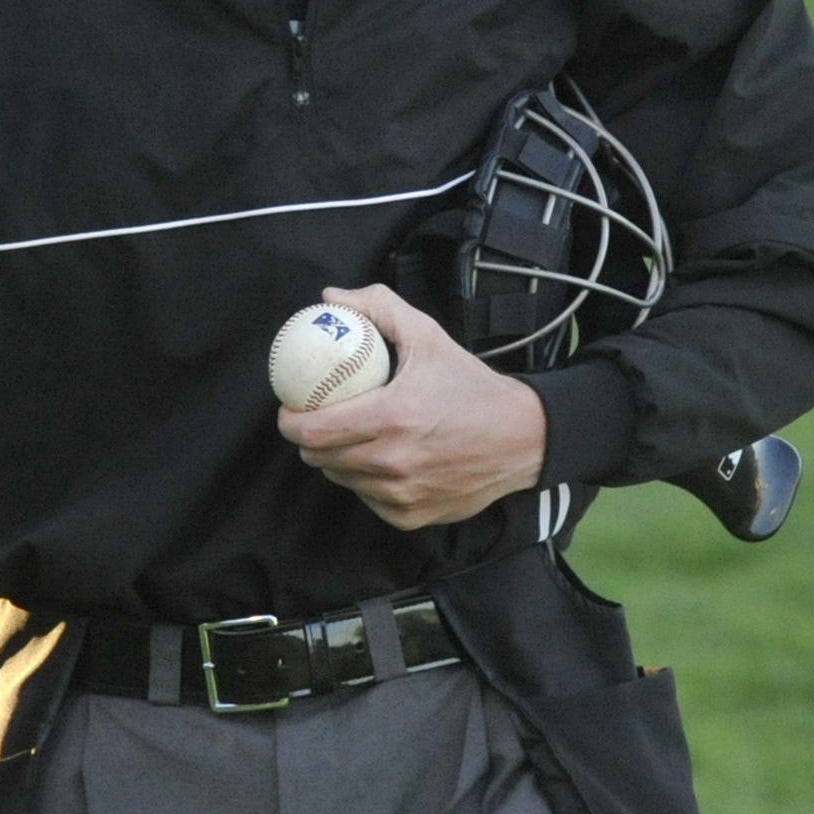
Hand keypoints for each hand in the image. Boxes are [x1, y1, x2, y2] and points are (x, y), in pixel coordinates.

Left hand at [276, 285, 548, 529]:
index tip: (292, 408)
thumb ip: (379, 309)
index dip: (290, 421)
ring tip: (349, 439)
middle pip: (319, 458)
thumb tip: (331, 298)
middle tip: (317, 422)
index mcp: (392, 417)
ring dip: (336, 460)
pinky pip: (368, 498)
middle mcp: (394, 461)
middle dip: (308, 440)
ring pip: (341, 479)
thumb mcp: (430, 337)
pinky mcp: (411, 515)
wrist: (523, 438)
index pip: (312, 430)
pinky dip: (366, 481)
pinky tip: (381, 462)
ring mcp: (402, 493)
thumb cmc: (473, 387)